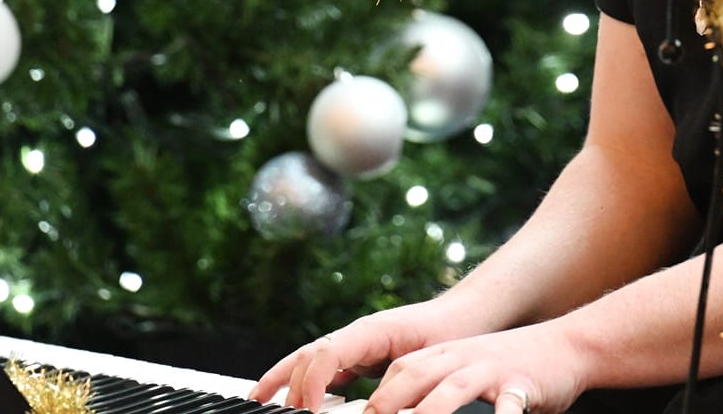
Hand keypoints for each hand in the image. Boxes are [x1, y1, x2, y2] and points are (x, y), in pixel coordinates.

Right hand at [249, 300, 482, 411]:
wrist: (464, 317)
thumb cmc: (450, 335)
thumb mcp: (426, 362)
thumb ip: (399, 385)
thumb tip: (377, 409)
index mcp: (369, 331)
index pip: (325, 353)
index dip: (310, 383)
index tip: (307, 412)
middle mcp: (356, 335)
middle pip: (308, 357)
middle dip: (288, 386)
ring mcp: (355, 344)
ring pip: (308, 359)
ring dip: (282, 379)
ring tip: (258, 400)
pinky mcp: (359, 356)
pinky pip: (323, 367)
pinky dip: (302, 381)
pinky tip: (293, 401)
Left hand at [363, 323, 588, 413]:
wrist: (565, 345)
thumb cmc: (510, 368)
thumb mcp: (468, 369)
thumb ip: (436, 388)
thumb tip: (404, 410)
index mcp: (446, 357)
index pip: (400, 370)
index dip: (376, 395)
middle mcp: (462, 359)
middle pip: (415, 375)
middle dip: (387, 402)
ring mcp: (491, 370)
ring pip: (453, 386)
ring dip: (430, 410)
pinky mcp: (521, 385)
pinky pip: (509, 404)